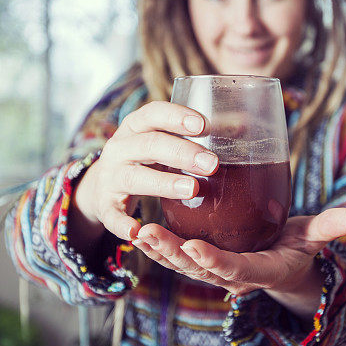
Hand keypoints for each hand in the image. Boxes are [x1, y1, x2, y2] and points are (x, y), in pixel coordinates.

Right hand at [74, 101, 218, 240]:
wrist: (101, 184)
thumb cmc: (145, 158)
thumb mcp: (162, 140)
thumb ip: (195, 135)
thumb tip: (243, 125)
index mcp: (135, 126)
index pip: (153, 114)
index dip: (176, 117)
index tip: (203, 125)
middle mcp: (120, 148)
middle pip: (149, 145)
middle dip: (182, 153)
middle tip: (212, 164)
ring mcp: (110, 176)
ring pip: (134, 177)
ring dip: (163, 183)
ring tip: (192, 190)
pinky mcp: (104, 204)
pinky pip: (111, 214)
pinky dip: (122, 223)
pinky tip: (136, 231)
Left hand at [131, 208, 345, 301]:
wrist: (282, 265)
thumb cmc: (297, 248)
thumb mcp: (313, 238)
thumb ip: (328, 228)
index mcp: (258, 271)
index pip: (234, 269)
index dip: (214, 262)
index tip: (194, 248)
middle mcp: (230, 275)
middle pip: (196, 269)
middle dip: (171, 253)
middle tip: (149, 233)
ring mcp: (211, 269)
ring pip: (179, 264)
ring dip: (157, 249)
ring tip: (137, 229)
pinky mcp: (199, 260)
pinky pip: (174, 256)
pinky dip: (155, 246)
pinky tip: (135, 227)